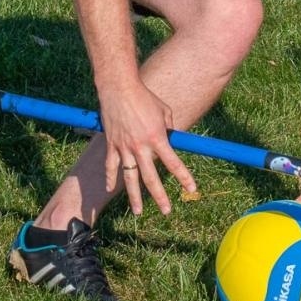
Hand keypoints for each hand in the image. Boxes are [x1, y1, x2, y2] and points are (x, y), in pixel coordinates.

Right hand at [99, 85, 195, 215]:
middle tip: (167, 210)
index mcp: (157, 138)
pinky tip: (110, 189)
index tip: (192, 189)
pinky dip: (109, 178)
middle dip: (160, 196)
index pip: (174, 163)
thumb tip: (171, 139)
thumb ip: (169, 128)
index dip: (184, 177)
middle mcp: (141, 147)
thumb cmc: (144, 97)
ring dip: (135, 196)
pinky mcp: (112, 145)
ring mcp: (124, 148)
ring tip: (139, 211)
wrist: (119, 88)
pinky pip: (110, 166)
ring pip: (130, 178)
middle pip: (151, 177)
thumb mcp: (164, 111)